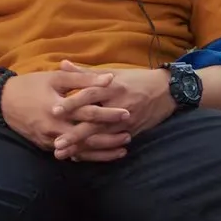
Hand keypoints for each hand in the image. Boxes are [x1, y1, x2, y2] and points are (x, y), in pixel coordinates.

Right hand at [0, 70, 127, 152]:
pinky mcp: (47, 147)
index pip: (88, 112)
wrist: (2, 102)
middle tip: (129, 135)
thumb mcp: (55, 77)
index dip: (108, 113)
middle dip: (110, 137)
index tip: (126, 113)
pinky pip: (71, 154)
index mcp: (58, 108)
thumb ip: (82, 78)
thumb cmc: (30, 85)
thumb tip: (109, 78)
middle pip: (88, 136)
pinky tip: (101, 155)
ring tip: (122, 149)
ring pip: (81, 150)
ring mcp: (50, 140)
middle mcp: (55, 127)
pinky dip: (88, 156)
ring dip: (102, 151)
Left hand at [48, 62, 175, 158]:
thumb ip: (85, 72)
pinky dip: (97, 151)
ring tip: (65, 155)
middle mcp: (119, 105)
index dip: (72, 103)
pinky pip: (113, 144)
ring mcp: (127, 121)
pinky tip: (82, 156)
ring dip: (83, 147)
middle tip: (56, 144)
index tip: (53, 111)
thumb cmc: (136, 79)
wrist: (167, 90)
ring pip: (102, 137)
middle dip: (74, 134)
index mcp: (112, 87)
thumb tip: (61, 64)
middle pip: (94, 122)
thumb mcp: (112, 72)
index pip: (89, 95)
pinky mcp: (132, 132)